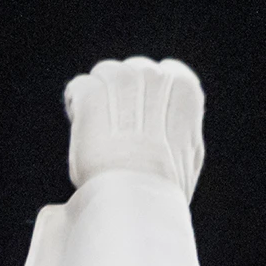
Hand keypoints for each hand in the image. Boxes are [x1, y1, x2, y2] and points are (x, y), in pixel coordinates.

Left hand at [64, 57, 204, 196]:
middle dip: (122, 92)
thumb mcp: (188, 154)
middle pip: (131, 71)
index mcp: (184, 89)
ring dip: (98, 95)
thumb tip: (171, 126)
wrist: (138, 194)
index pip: (167, 71)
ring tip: (97, 130)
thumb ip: (181, 128)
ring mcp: (122, 80)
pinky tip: (82, 129)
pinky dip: (76, 106)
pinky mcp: (91, 92)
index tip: (140, 114)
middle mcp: (154, 76)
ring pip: (103, 74)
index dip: (149, 93)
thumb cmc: (163, 185)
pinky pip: (78, 87)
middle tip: (115, 126)